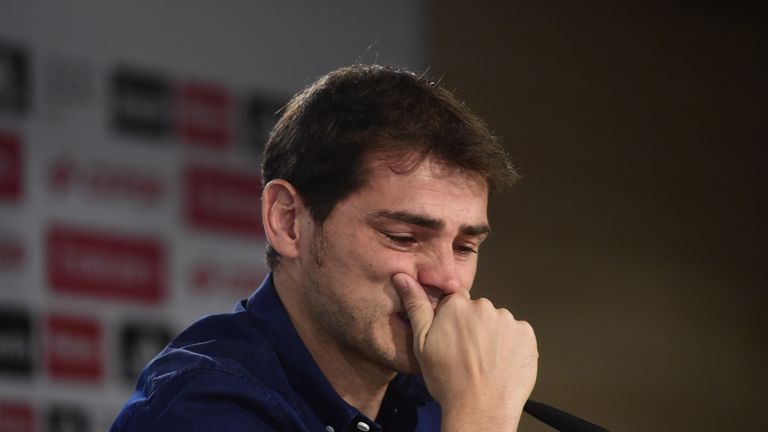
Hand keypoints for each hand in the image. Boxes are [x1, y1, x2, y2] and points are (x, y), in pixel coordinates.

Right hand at [392, 273, 537, 430]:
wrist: (480, 410)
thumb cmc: (448, 381)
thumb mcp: (422, 343)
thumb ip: (416, 306)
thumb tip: (403, 277)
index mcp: (457, 304)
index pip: (456, 299)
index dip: (453, 319)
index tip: (452, 337)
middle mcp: (484, 306)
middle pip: (478, 310)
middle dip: (474, 326)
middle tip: (467, 354)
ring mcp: (508, 320)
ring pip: (498, 322)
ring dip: (493, 336)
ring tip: (485, 362)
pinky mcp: (526, 335)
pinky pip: (517, 334)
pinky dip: (511, 345)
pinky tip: (501, 363)